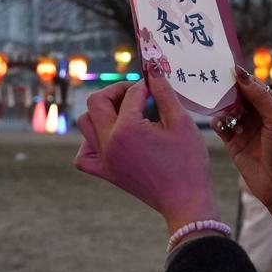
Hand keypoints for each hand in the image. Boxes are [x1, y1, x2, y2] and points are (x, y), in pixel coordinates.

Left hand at [73, 67, 216, 233]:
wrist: (185, 200)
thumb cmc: (188, 162)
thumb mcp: (181, 122)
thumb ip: (164, 92)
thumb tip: (153, 70)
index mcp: (127, 129)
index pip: (130, 93)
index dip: (146, 85)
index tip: (158, 85)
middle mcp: (108, 143)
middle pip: (96, 102)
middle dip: (117, 91)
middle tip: (137, 94)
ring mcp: (104, 160)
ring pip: (85, 124)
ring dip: (102, 113)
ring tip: (125, 114)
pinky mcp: (107, 173)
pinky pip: (84, 155)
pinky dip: (91, 143)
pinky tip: (110, 138)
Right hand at [211, 67, 271, 248]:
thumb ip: (258, 97)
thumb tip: (241, 74)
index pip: (255, 87)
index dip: (242, 79)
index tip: (227, 68)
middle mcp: (260, 116)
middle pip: (240, 97)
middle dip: (229, 91)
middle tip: (215, 82)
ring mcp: (246, 130)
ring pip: (229, 110)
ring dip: (223, 106)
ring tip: (217, 102)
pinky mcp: (234, 144)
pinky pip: (222, 127)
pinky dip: (219, 121)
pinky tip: (220, 121)